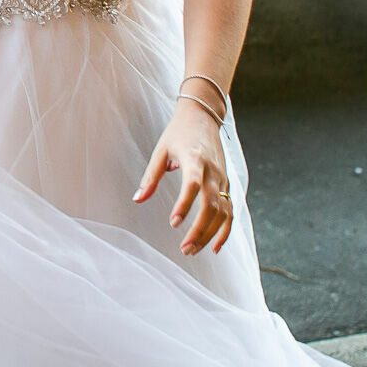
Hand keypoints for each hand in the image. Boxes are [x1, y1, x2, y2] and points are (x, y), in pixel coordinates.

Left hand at [135, 99, 234, 254]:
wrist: (203, 117)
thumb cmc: (178, 133)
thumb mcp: (160, 151)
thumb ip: (151, 177)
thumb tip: (137, 200)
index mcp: (194, 159)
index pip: (192, 185)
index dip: (184, 205)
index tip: (173, 223)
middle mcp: (212, 171)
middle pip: (211, 205)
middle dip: (199, 230)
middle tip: (184, 249)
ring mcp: (223, 179)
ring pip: (223, 212)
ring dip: (209, 234)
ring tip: (192, 250)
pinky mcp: (227, 184)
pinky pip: (229, 211)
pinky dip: (225, 230)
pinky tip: (214, 247)